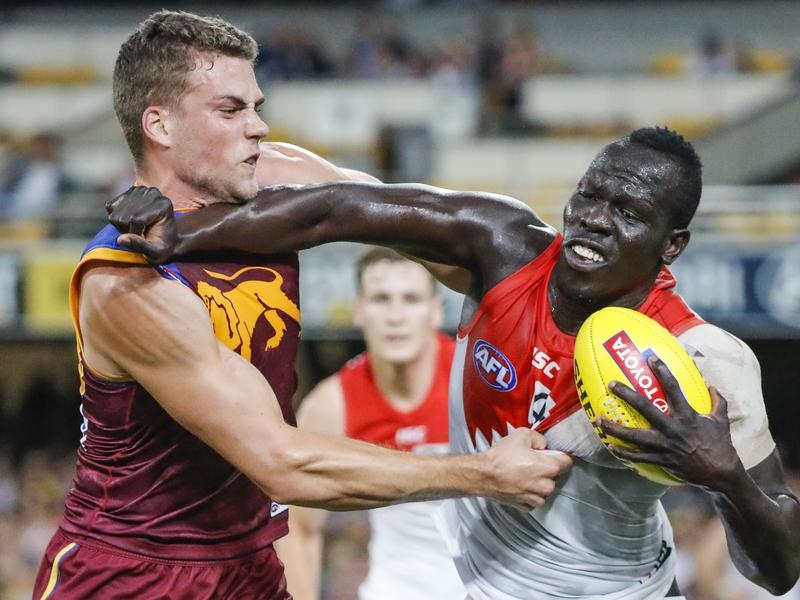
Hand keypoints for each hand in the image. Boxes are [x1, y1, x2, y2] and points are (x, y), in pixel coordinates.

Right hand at [106, 186, 176, 263]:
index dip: (135, 234)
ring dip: (122, 225)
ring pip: (115, 212)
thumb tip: (120, 239)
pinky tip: (130, 221)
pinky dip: (116, 217)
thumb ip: (140, 245)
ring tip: (137, 229)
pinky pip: (110, 207)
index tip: (144, 239)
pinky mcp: (128, 191)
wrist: (165, 239)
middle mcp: (152, 193)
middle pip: (124, 216)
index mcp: (163, 205)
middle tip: (140, 235)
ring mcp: (140, 190)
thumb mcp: (155, 252)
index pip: (136, 219)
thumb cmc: (162, 247)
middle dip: (128, 230)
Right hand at [482, 428, 571, 510]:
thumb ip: (539, 438)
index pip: (567, 462)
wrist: (483, 475)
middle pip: (555, 476)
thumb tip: (544, 445)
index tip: (550, 454)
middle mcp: (546, 486)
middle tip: (531, 462)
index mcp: (549, 468)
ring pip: (545, 489)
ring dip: (538, 482)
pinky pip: (534, 499)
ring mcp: (536, 498)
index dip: (558, 455)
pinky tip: (518, 484)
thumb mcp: (522, 435)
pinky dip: (529, 493)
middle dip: (546, 469)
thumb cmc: (501, 457)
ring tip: (522, 474)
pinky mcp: (526, 506)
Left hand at [599, 356, 745, 490]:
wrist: (721, 474)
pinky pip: (639, 457)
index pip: (674, 388)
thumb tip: (712, 386)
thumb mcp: (721, 421)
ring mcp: (665, 445)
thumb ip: (717, 402)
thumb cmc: (721, 445)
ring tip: (598, 421)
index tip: (651, 359)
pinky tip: (610, 446)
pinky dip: (624, 453)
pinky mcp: (662, 460)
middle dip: (627, 395)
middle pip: (646, 408)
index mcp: (688, 415)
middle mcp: (673, 428)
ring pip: (635, 436)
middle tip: (611, 385)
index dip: (663, 372)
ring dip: (615, 429)